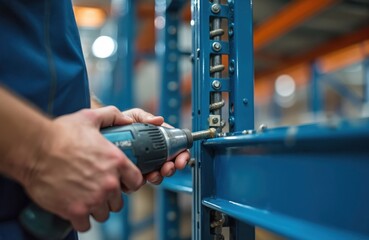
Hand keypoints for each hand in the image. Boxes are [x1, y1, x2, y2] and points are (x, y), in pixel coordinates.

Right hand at [22, 106, 144, 231]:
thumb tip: (127, 120)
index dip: (129, 183)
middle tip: (98, 190)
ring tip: (85, 199)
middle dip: (110, 197)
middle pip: (118, 201)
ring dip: (96, 208)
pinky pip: (86, 224)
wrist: (34, 149)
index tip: (122, 183)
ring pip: (103, 214)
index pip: (136, 181)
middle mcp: (109, 182)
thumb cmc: (60, 134)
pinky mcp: (76, 211)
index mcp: (117, 162)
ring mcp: (93, 198)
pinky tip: (75, 209)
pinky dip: (81, 219)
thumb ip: (112, 116)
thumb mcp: (89, 117)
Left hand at [122, 108, 190, 184]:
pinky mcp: (133, 173)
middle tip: (169, 167)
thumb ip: (146, 117)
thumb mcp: (134, 116)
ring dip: (160, 176)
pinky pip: (141, 181)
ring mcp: (144, 164)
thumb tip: (159, 120)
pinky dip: (143, 181)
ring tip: (156, 173)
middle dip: (172, 168)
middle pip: (170, 164)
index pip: (176, 147)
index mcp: (158, 139)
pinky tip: (142, 177)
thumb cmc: (120, 123)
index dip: (182, 154)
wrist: (103, 133)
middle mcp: (153, 153)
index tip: (181, 159)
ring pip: (158, 175)